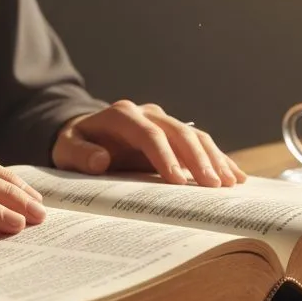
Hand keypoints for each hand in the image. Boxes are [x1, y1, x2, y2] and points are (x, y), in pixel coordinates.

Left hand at [51, 100, 244, 186]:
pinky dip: (218, 158)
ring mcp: (163, 121)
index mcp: (122, 115)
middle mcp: (147, 113)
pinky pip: (199, 143)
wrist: (85, 133)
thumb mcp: (66, 150)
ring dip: (213, 159)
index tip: (176, 181)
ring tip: (229, 183)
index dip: (164, 156)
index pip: (148, 134)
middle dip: (197, 160)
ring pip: (194, 136)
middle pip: (178, 133)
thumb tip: (101, 160)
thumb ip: (80, 155)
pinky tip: (235, 175)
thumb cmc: (76, 145)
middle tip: (213, 186)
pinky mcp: (173, 133)